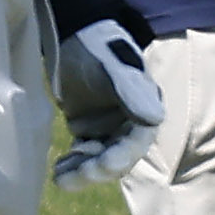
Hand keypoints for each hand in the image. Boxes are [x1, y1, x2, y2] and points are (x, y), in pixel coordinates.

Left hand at [51, 19, 164, 187]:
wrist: (71, 36)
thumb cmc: (96, 47)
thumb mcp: (112, 67)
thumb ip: (131, 91)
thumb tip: (155, 118)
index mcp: (144, 108)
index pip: (137, 142)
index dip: (122, 157)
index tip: (102, 165)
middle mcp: (130, 122)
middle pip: (118, 156)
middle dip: (98, 170)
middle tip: (73, 177)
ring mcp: (109, 128)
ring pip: (100, 159)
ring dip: (83, 172)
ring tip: (61, 178)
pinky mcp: (89, 130)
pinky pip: (84, 154)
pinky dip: (73, 164)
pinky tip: (58, 169)